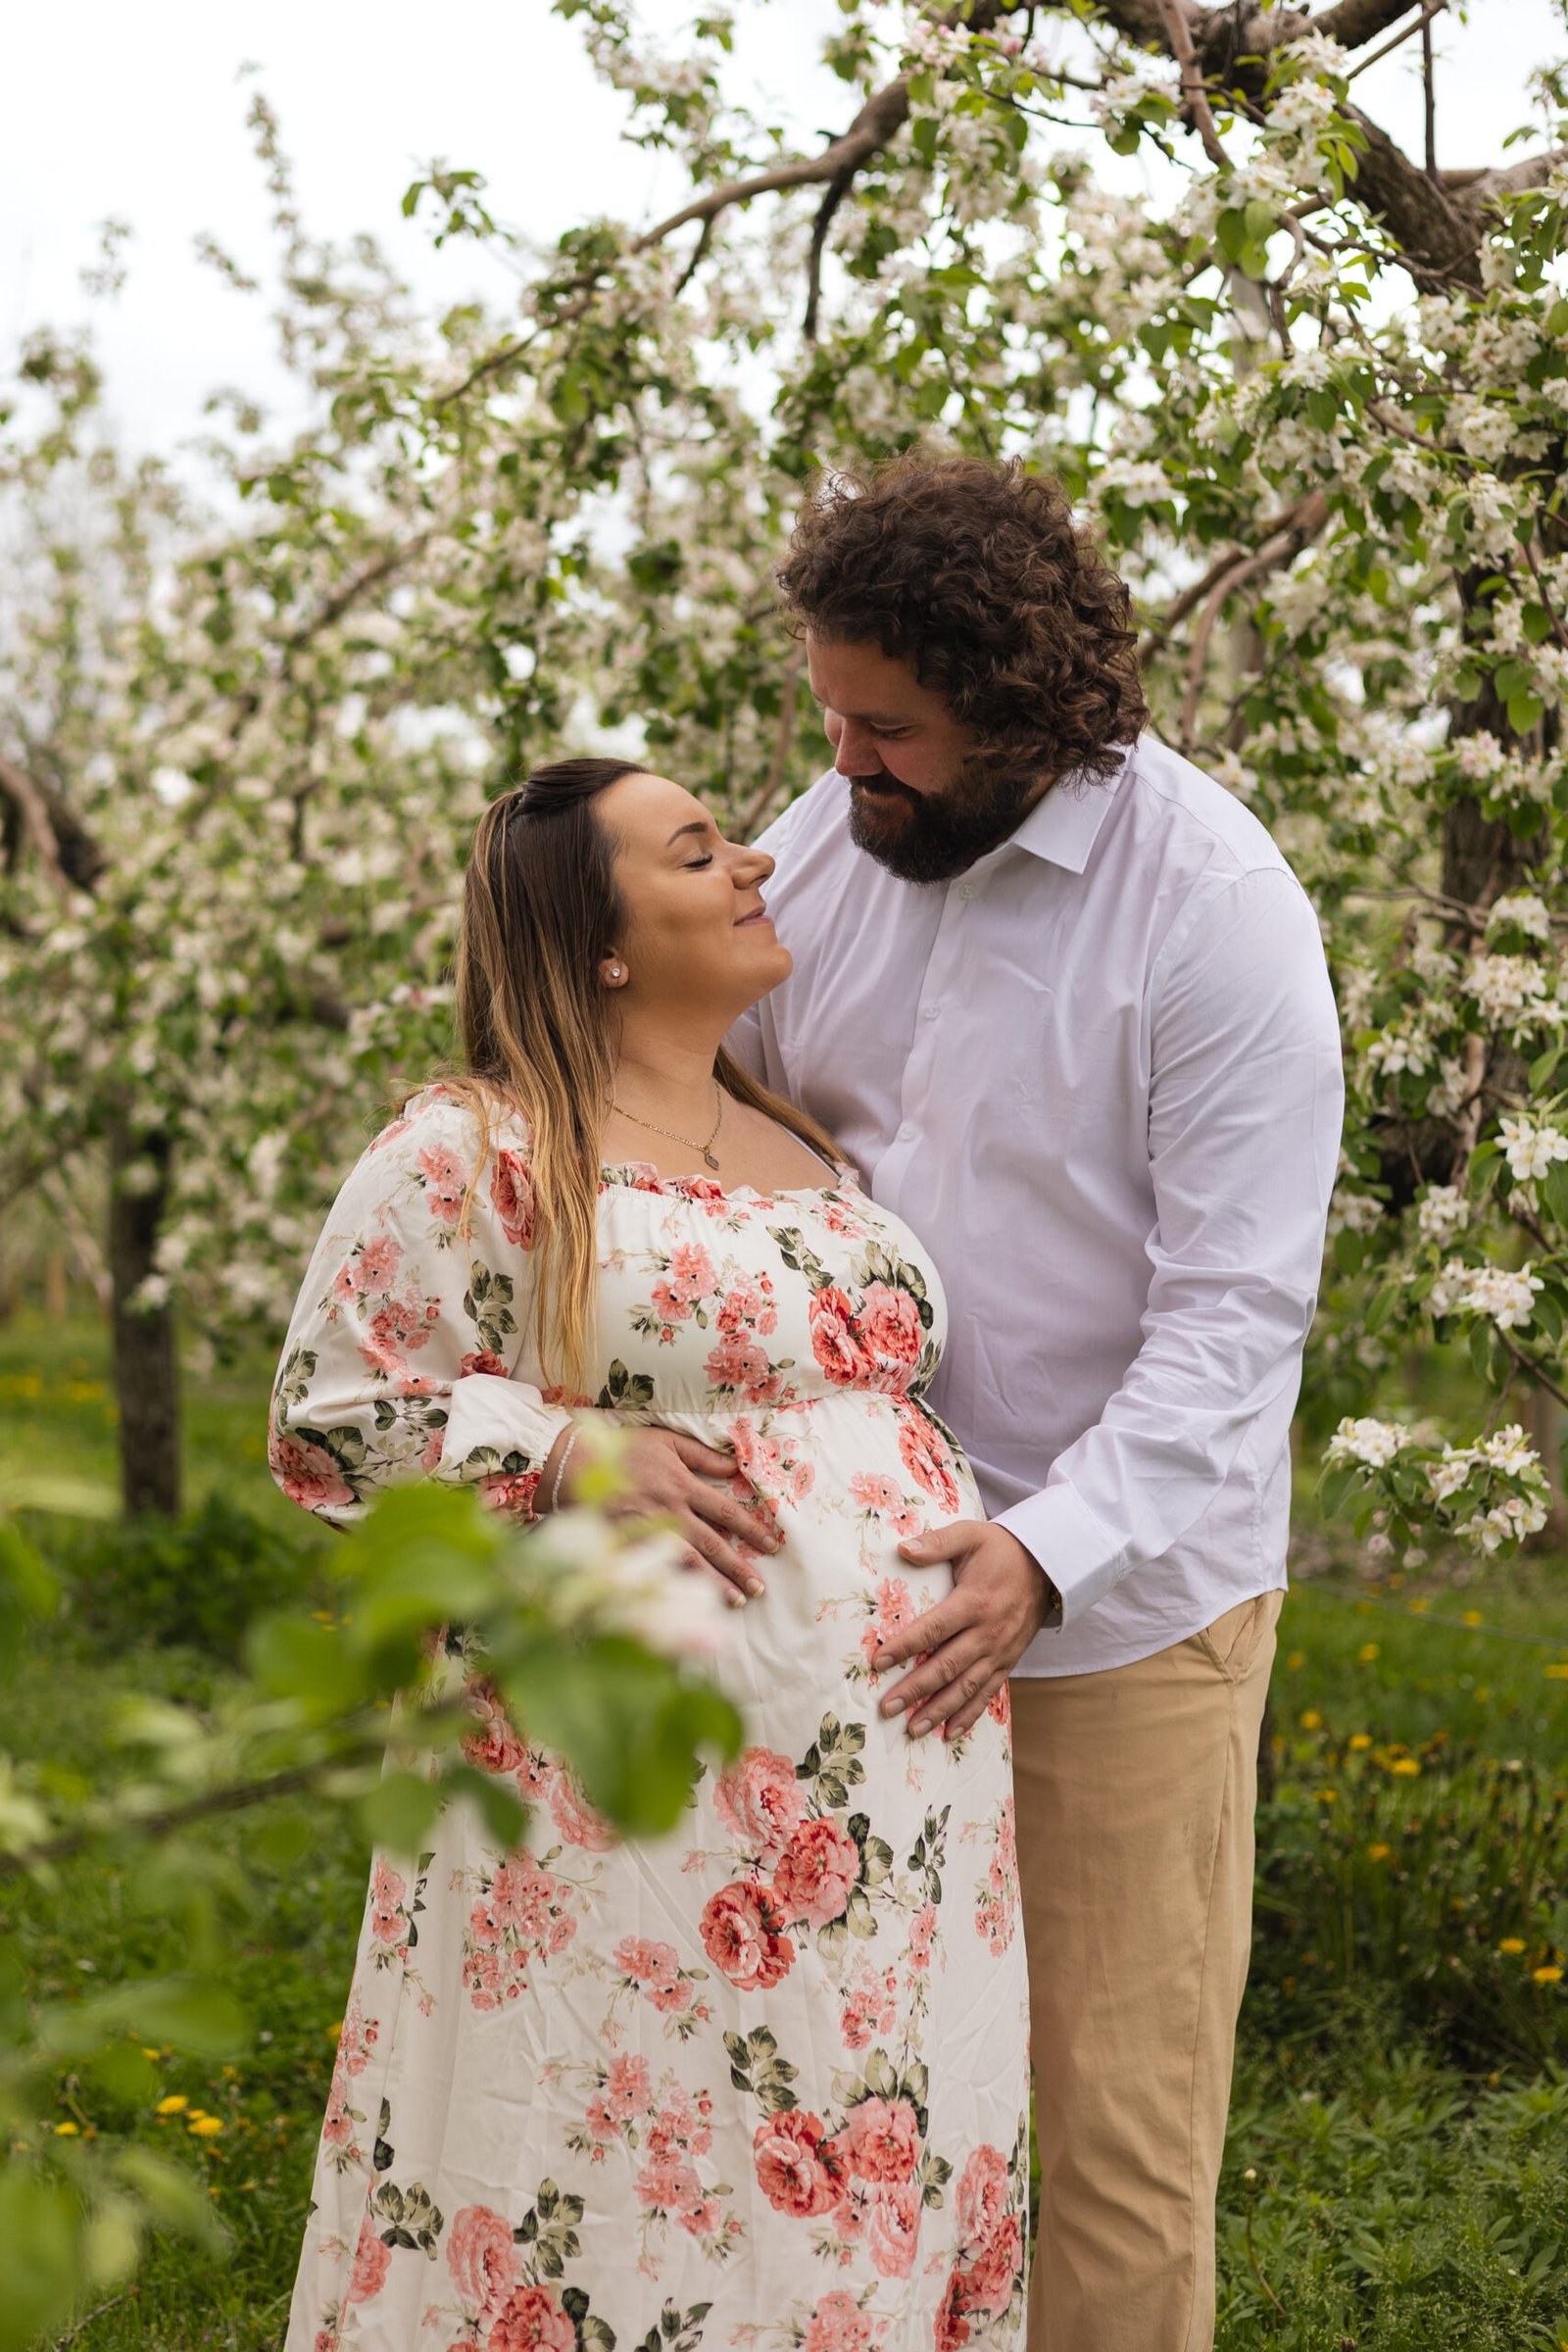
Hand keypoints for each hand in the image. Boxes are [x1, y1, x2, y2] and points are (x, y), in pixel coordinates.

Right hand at [544, 1420, 778, 1603]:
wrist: (574, 1462)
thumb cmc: (623, 1449)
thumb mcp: (666, 1441)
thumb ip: (701, 1456)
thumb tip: (735, 1468)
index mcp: (683, 1486)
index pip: (727, 1513)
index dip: (752, 1531)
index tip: (772, 1546)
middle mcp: (670, 1512)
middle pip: (713, 1545)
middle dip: (739, 1569)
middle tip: (760, 1589)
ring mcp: (647, 1532)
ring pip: (689, 1564)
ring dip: (714, 1585)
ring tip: (736, 1601)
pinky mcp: (627, 1545)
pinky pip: (657, 1571)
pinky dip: (676, 1588)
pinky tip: (690, 1603)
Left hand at [872, 1521, 1054, 1739]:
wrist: (1049, 1565)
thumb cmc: (1002, 1549)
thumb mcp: (971, 1535)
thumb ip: (937, 1542)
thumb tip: (903, 1549)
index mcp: (974, 1601)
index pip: (933, 1628)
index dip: (905, 1647)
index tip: (878, 1662)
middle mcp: (987, 1632)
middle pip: (947, 1666)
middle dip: (916, 1690)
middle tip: (887, 1707)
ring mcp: (1000, 1650)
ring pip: (967, 1687)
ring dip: (939, 1710)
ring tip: (913, 1729)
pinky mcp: (1008, 1661)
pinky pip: (988, 1692)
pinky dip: (970, 1714)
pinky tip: (950, 1733)